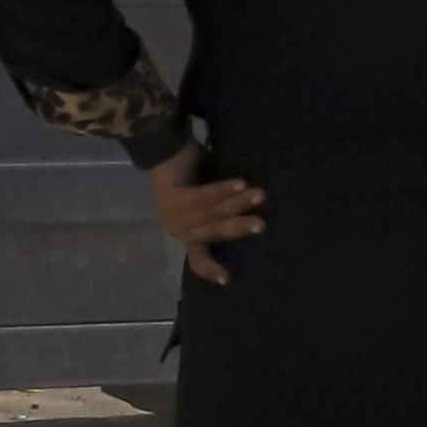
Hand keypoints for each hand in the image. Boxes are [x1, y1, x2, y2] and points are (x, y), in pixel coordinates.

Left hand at [148, 145, 265, 286]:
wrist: (164, 146)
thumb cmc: (192, 174)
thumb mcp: (208, 198)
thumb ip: (222, 212)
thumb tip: (255, 217)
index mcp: (187, 234)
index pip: (197, 258)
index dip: (210, 268)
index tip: (227, 279)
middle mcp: (177, 229)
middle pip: (212, 231)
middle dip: (238, 228)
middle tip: (262, 225)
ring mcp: (172, 215)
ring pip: (210, 212)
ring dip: (236, 203)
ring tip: (259, 195)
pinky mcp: (171, 198)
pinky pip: (202, 197)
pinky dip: (222, 191)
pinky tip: (240, 183)